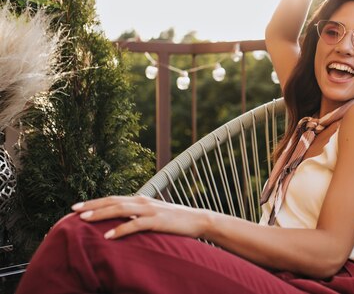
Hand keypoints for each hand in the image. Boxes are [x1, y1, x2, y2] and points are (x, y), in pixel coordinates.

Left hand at [71, 195, 209, 239]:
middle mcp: (143, 201)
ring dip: (101, 214)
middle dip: (92, 205)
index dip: (95, 201)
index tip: (78, 206)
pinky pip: (135, 225)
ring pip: (120, 210)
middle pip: (113, 201)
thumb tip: (123, 220)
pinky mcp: (157, 221)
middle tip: (74, 209)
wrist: (198, 220)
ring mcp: (150, 210)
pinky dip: (120, 230)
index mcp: (141, 199)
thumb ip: (139, 214)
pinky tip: (107, 236)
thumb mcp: (154, 214)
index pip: (113, 199)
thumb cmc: (175, 220)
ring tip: (84, 219)